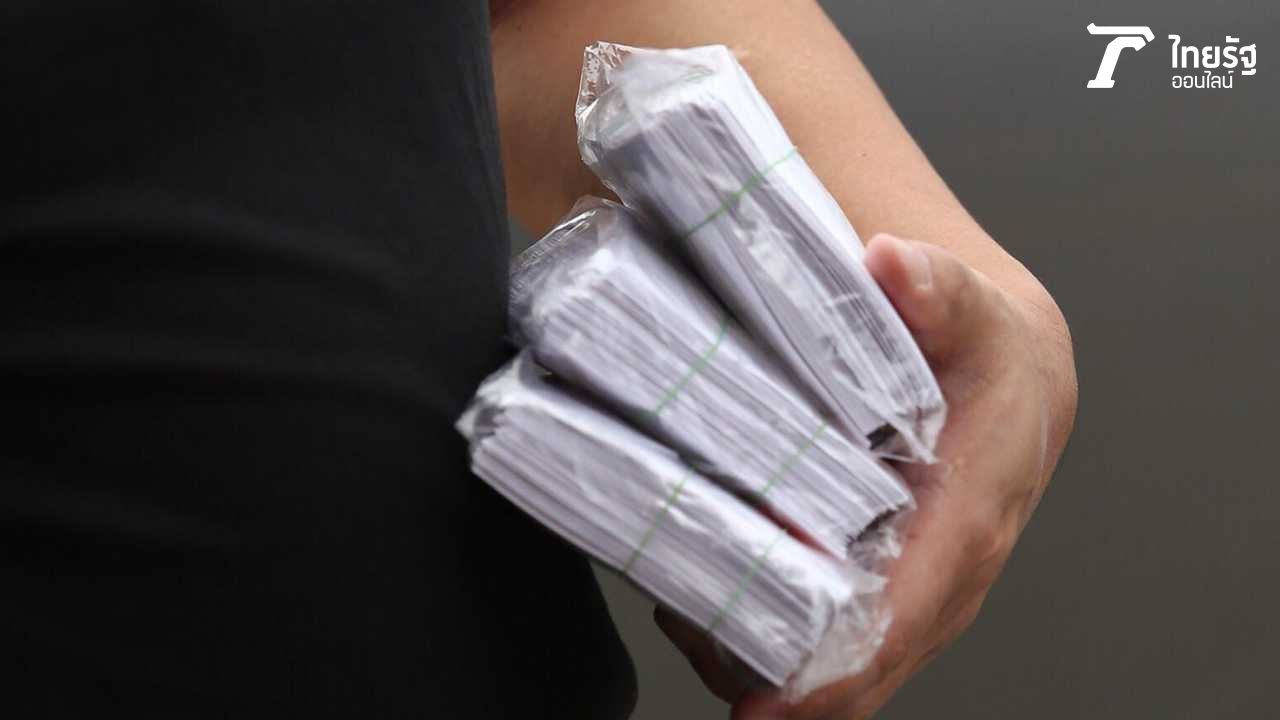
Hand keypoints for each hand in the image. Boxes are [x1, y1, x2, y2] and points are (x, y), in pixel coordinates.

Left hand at [657, 234, 1078, 718]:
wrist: (1014, 375)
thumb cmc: (989, 354)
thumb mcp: (966, 308)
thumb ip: (933, 286)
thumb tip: (893, 263)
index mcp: (970, 520)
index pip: (904, 617)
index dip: (837, 670)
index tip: (768, 703)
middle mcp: (949, 575)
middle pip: (871, 662)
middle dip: (790, 682)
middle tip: (697, 649)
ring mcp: (924, 592)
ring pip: (854, 664)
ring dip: (776, 662)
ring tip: (692, 627)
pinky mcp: (899, 589)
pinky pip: (846, 639)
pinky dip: (784, 640)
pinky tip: (721, 612)